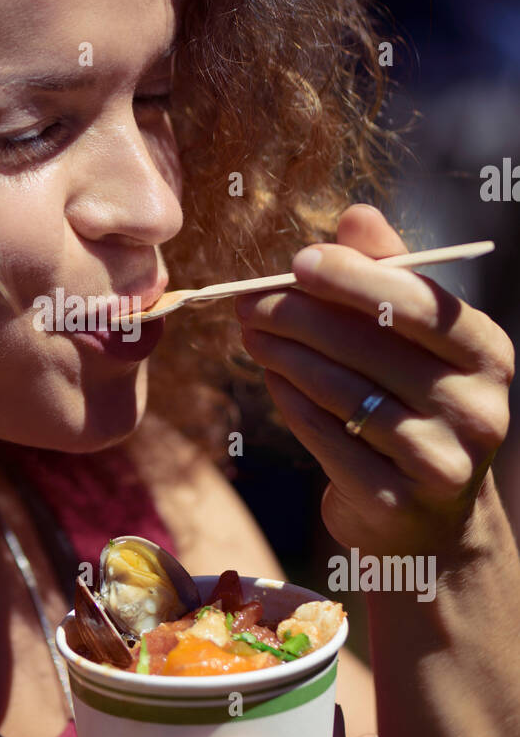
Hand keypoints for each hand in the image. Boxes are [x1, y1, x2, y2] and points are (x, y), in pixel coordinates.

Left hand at [234, 204, 513, 556]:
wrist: (431, 522)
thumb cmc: (415, 405)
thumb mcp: (415, 342)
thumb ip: (390, 276)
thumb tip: (356, 215)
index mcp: (486, 354)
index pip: (416, 303)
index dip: (352, 278)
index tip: (298, 262)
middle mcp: (476, 407)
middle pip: (369, 346)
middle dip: (298, 316)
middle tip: (249, 303)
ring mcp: (439, 458)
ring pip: (341, 390)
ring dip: (284, 356)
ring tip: (252, 335)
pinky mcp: (396, 499)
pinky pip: (326, 436)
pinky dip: (291, 402)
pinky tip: (273, 379)